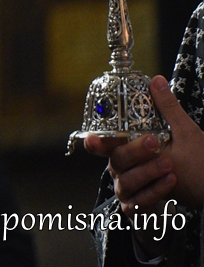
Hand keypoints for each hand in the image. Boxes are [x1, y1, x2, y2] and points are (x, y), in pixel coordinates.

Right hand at [86, 76, 203, 211]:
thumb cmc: (195, 160)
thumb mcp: (185, 132)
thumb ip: (167, 108)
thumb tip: (156, 80)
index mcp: (127, 148)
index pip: (102, 145)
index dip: (95, 141)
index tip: (95, 138)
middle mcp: (123, 168)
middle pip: (116, 161)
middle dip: (134, 152)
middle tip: (154, 142)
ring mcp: (130, 190)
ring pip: (126, 183)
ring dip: (147, 174)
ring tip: (169, 166)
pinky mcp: (140, 208)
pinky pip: (139, 203)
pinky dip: (155, 193)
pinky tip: (171, 183)